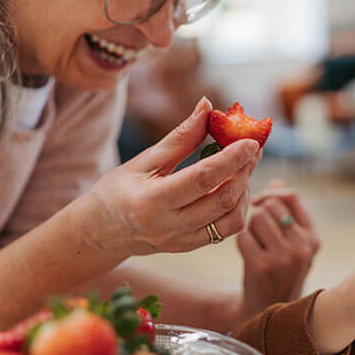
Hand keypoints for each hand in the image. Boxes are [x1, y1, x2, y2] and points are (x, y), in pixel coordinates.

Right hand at [69, 97, 262, 257]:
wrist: (101, 232)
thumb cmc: (117, 190)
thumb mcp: (143, 161)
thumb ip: (179, 137)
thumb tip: (207, 106)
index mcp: (152, 201)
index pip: (203, 179)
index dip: (231, 159)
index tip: (251, 141)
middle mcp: (169, 226)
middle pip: (222, 199)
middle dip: (244, 171)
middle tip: (253, 149)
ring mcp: (182, 241)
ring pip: (231, 219)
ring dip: (245, 190)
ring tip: (244, 167)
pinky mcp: (190, 248)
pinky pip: (226, 231)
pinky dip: (238, 207)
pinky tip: (235, 187)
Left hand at [235, 180, 320, 320]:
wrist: (266, 311)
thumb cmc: (278, 273)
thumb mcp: (292, 245)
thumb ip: (287, 214)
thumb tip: (278, 182)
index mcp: (313, 238)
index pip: (293, 196)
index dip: (272, 194)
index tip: (260, 203)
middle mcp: (302, 247)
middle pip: (271, 204)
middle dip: (258, 212)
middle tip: (254, 229)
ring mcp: (283, 257)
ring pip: (256, 217)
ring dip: (248, 227)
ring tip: (254, 244)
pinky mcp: (261, 266)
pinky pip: (243, 235)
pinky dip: (240, 241)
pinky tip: (247, 254)